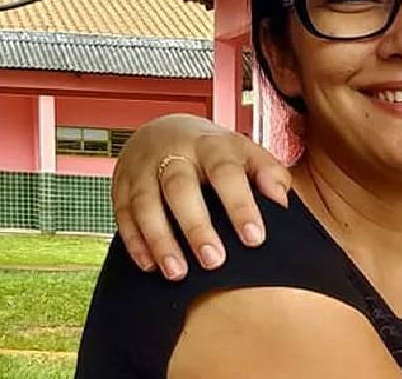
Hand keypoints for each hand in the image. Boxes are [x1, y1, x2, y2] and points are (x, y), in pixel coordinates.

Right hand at [112, 114, 291, 278]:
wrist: (165, 129)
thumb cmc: (215, 152)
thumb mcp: (245, 152)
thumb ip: (267, 173)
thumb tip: (281, 199)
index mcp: (212, 144)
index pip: (226, 173)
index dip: (240, 205)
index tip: (255, 239)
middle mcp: (175, 153)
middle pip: (180, 188)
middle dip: (196, 226)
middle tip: (215, 262)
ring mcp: (143, 167)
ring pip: (146, 203)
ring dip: (160, 240)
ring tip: (178, 273)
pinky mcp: (120, 183)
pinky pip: (123, 214)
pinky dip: (135, 242)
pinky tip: (150, 265)